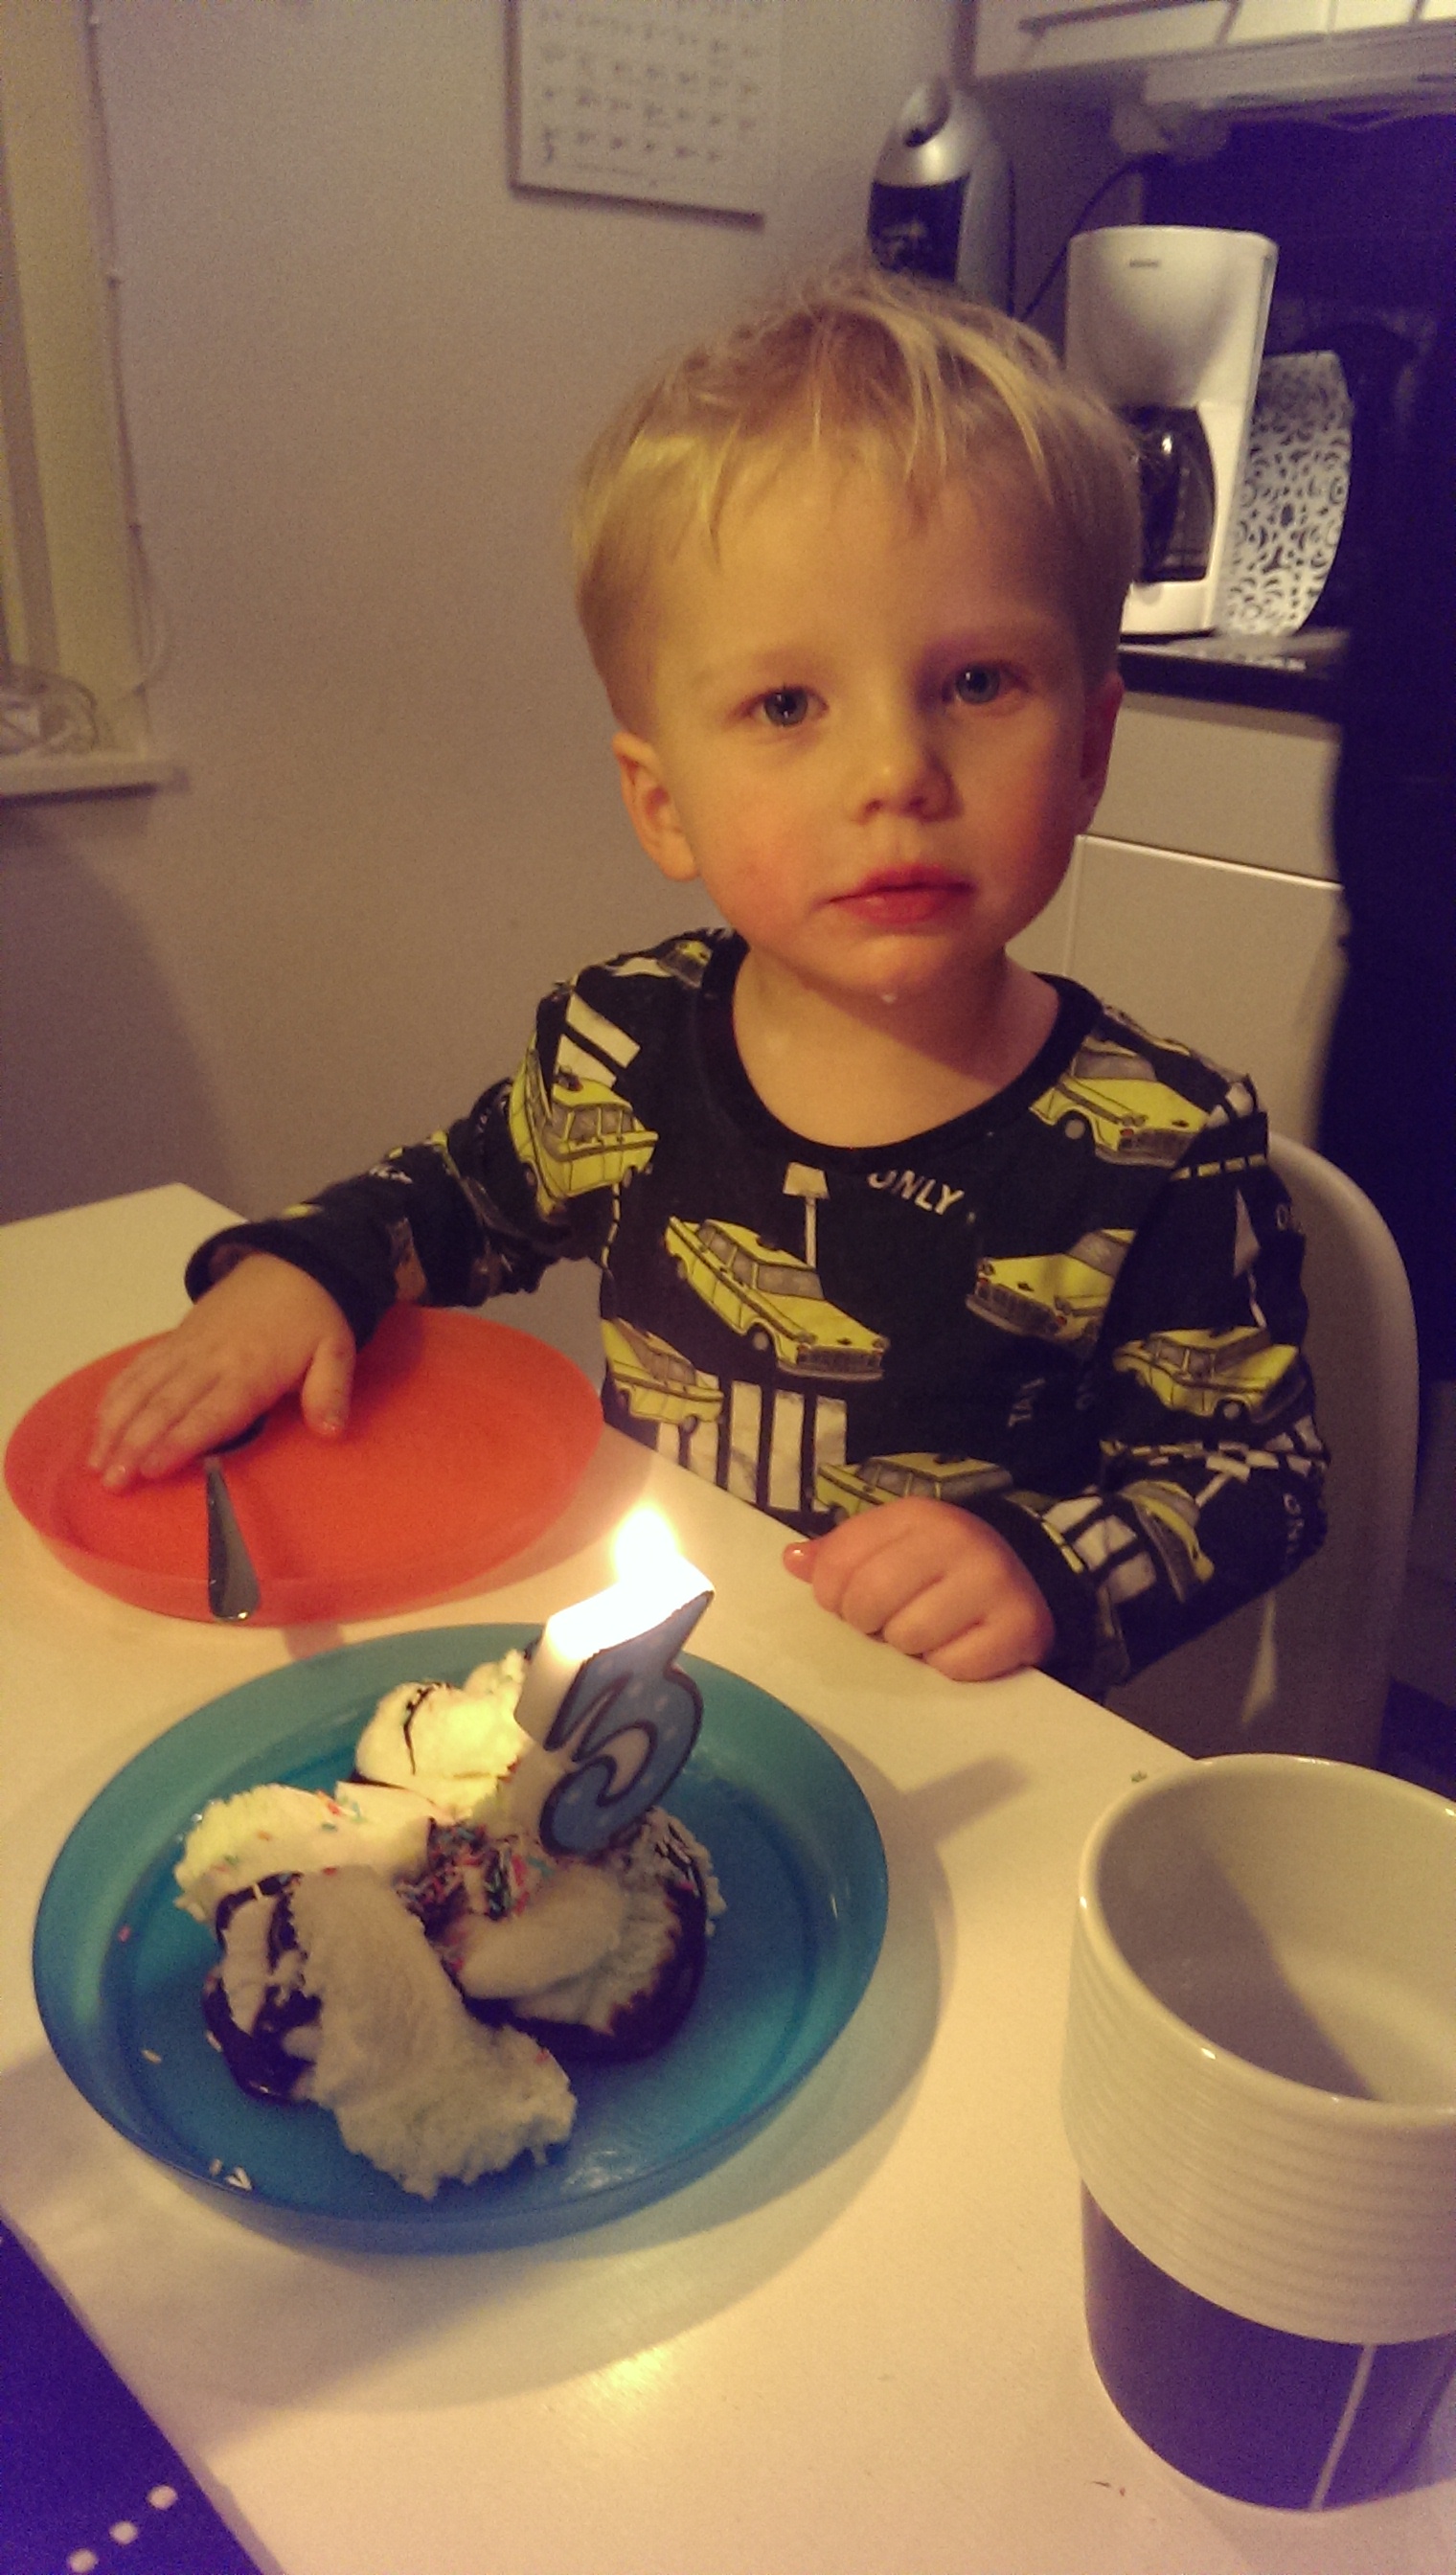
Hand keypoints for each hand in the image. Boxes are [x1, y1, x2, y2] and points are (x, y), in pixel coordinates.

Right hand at [87, 1252, 356, 1490]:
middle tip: (112, 1483)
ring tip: (95, 1464)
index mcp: (251, 1371)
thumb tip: (332, 1432)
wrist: (291, 1266)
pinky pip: (138, 1369)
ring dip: (115, 1425)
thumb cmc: (314, 1320)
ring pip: (142, 1388)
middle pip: (165, 1405)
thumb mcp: (336, 1352)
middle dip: (134, 1445)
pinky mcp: (174, 1340)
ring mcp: (187, 1348)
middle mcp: (210, 1360)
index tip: (152, 1469)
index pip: (211, 1412)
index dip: (180, 1440)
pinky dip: (115, 1396)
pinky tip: (99, 1425)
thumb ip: (331, 1392)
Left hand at [783, 1497, 1054, 1681]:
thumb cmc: (942, 1569)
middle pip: (869, 1599)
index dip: (831, 1594)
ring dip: (910, 1647)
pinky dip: (949, 1666)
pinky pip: (952, 1666)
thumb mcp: (892, 1548)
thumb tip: (791, 1561)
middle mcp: (956, 1538)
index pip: (838, 1562)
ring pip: (909, 1636)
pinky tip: (961, 1646)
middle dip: (869, 1623)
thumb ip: (840, 1555)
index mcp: (916, 1515)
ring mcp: (992, 1580)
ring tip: (928, 1631)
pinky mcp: (1020, 1624)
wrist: (1031, 1578)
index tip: (848, 1602)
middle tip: (889, 1622)